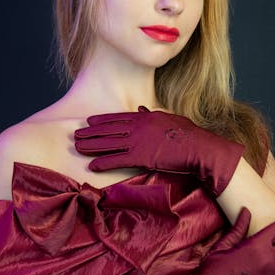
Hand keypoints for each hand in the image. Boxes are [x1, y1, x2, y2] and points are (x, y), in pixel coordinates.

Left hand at [74, 106, 244, 195]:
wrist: (198, 147)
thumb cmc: (189, 134)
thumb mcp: (170, 118)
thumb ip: (154, 114)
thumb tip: (143, 109)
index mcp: (145, 117)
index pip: (117, 117)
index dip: (101, 120)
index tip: (89, 121)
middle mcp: (138, 127)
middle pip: (108, 129)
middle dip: (90, 133)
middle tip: (76, 136)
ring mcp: (138, 141)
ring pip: (108, 143)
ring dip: (91, 146)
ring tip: (78, 148)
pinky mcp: (141, 157)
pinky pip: (117, 160)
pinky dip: (103, 162)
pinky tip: (92, 165)